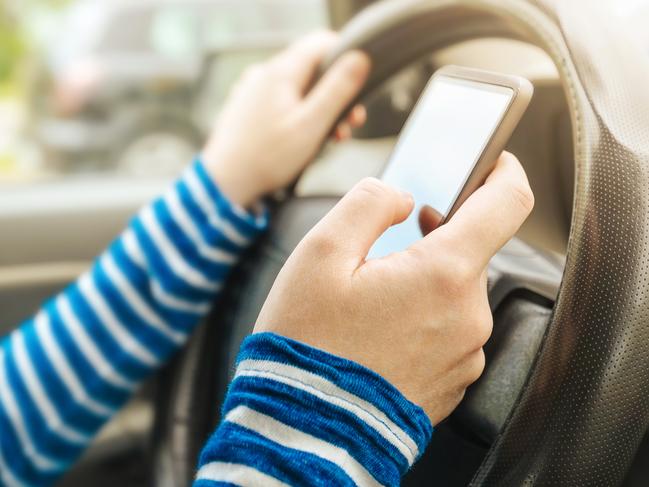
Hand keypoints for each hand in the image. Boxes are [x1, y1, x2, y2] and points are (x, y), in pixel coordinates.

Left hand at [202, 31, 370, 207]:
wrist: (225, 183)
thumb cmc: (267, 158)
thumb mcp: (311, 125)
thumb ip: (337, 90)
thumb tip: (359, 58)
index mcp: (280, 72)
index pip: (321, 42)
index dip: (346, 57)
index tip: (359, 84)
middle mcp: (263, 74)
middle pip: (311, 69)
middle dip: (335, 94)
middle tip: (350, 122)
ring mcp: (252, 90)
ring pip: (297, 88)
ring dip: (319, 109)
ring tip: (330, 138)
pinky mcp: (247, 108)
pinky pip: (280, 102)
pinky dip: (298, 115)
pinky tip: (303, 140)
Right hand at [255, 153, 533, 423]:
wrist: (306, 425)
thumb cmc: (308, 342)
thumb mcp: (321, 253)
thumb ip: (369, 204)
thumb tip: (401, 198)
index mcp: (442, 275)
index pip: (506, 205)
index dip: (504, 174)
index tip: (494, 164)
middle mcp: (468, 316)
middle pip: (470, 253)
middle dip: (436, 239)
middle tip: (388, 248)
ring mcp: (465, 354)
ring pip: (457, 293)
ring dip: (426, 281)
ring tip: (373, 300)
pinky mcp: (454, 380)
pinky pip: (450, 330)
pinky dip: (425, 318)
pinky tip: (383, 330)